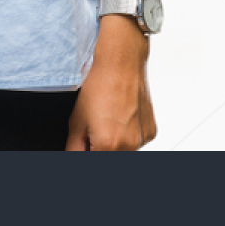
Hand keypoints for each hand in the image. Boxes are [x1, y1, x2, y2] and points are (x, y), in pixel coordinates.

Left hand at [65, 16, 155, 149]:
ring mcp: (142, 139)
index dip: (87, 153)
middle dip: (98, 149)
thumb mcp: (76, 120)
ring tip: (107, 121)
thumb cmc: (100, 84)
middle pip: (109, 158)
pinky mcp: (151, 131)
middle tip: (93, 131)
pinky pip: (136, 143)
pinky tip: (120, 118)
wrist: (121, 62)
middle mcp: (129, 145)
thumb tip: (74, 157)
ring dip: (114, 145)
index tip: (85, 145)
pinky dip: (127, 136)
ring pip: (124, 153)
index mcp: (108, 145)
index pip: (92, 163)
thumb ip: (74, 148)